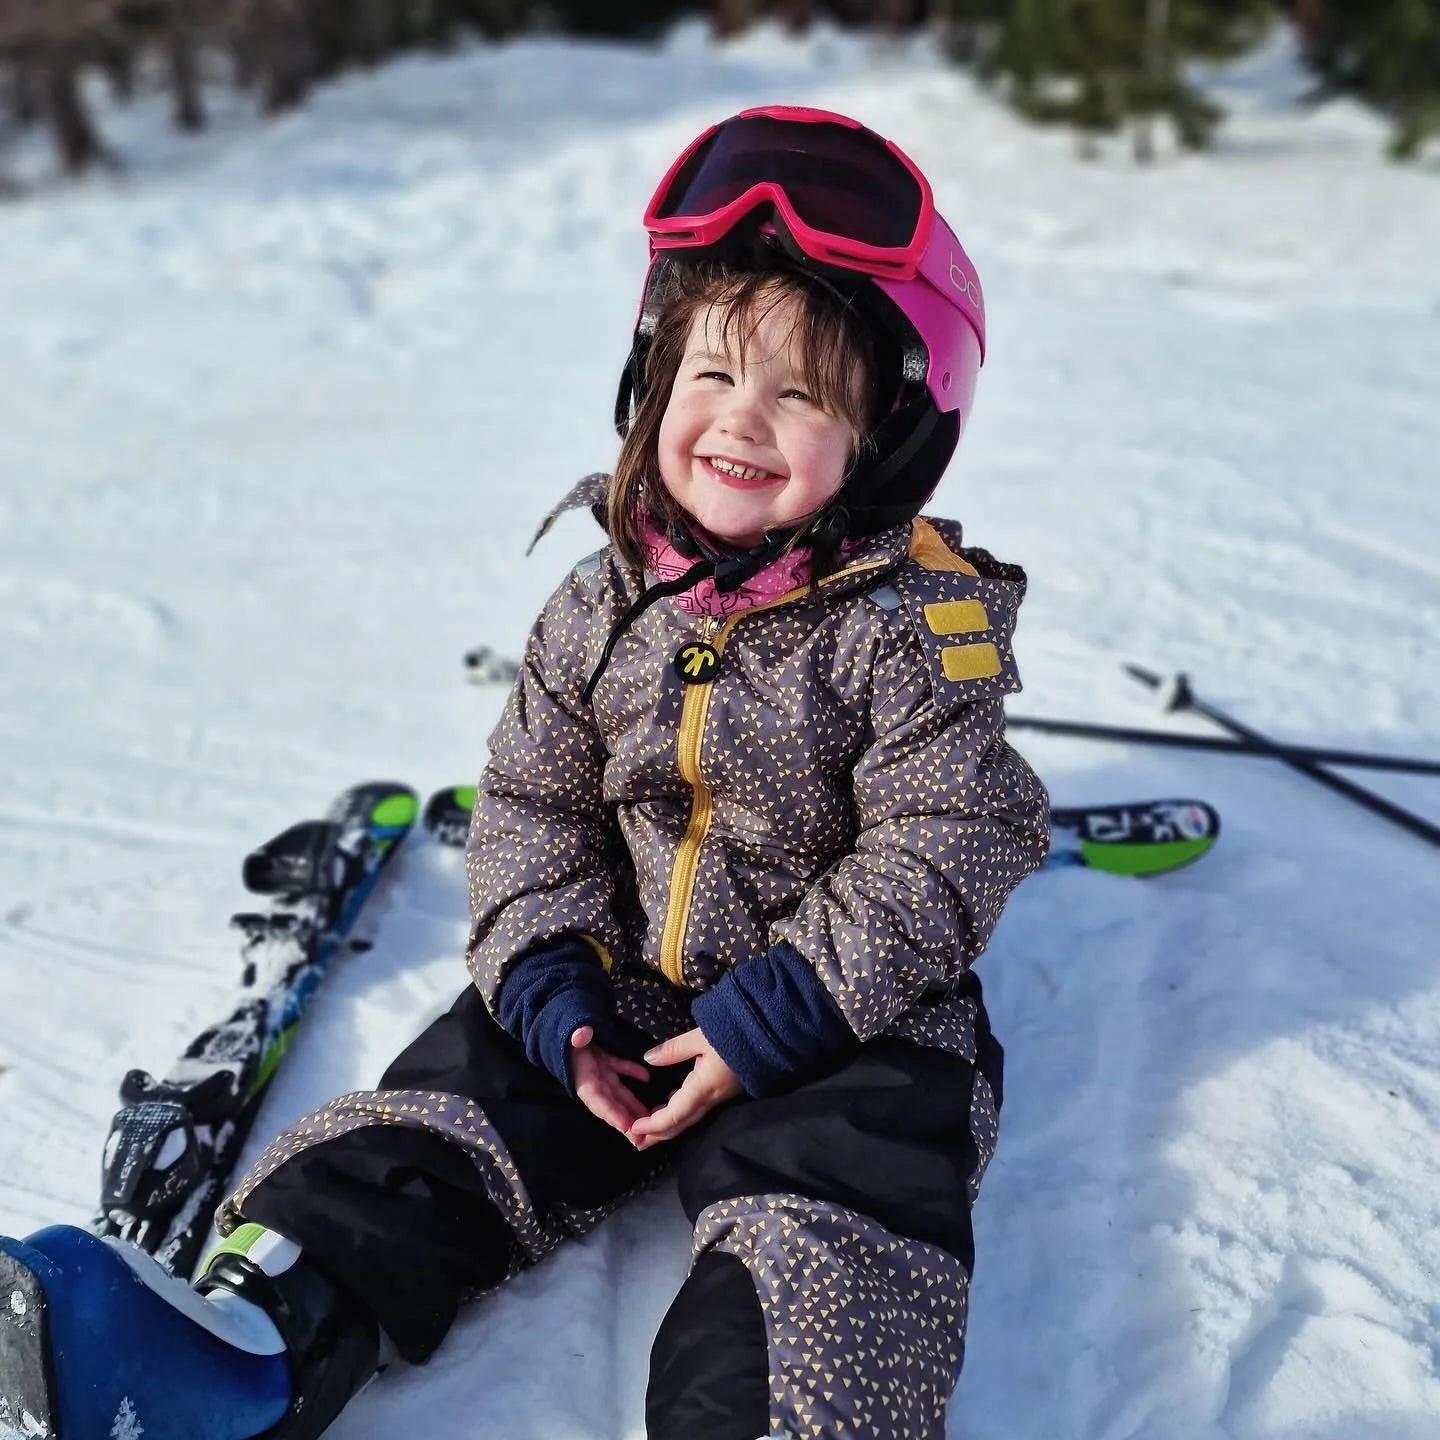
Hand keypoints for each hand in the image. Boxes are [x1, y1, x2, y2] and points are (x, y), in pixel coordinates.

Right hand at [569, 1026, 649, 1136]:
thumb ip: (576, 1036)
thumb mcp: (569, 1035)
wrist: (559, 1022)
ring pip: (619, 1091)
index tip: (626, 1127)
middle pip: (611, 1105)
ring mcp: (599, 1070)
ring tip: (650, 1118)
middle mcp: (592, 1079)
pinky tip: (647, 1078)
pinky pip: (620, 1068)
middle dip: (625, 1122)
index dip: (612, 1115)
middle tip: (642, 1140)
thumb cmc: (564, 1032)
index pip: (598, 1101)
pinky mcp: (604, 1059)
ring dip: (633, 1105)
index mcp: (582, 1078)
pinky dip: (633, 1072)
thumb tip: (582, 1035)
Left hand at [628, 1027, 742, 1150]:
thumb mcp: (700, 1037)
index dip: (653, 1125)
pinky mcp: (721, 1092)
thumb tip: (649, 1058)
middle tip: (635, 1141)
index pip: (674, 1115)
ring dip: (666, 1126)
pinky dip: (676, 1114)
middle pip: (680, 1125)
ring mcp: (717, 1098)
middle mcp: (710, 1099)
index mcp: (703, 1088)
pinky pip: (695, 1110)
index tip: (633, 1128)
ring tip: (646, 1128)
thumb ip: (673, 1049)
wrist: (766, 1037)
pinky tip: (666, 1106)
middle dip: (656, 1135)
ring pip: (687, 1120)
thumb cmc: (734, 1035)